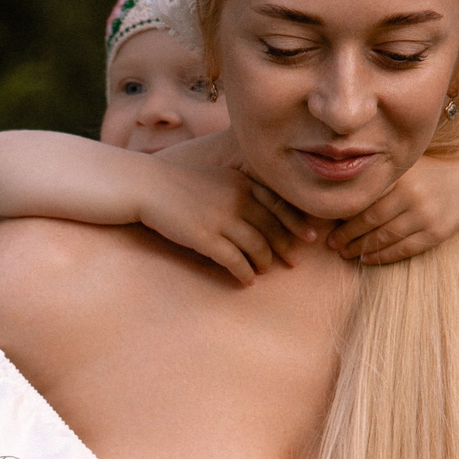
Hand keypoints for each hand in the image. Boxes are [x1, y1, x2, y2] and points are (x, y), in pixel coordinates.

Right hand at [137, 135, 319, 283]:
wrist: (148, 187)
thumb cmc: (181, 184)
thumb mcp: (217, 177)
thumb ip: (240, 189)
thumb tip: (259, 211)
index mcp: (242, 183)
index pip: (279, 205)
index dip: (297, 223)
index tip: (310, 236)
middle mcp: (237, 200)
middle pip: (272, 228)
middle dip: (286, 247)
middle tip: (294, 262)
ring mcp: (221, 219)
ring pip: (256, 246)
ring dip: (264, 262)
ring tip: (265, 271)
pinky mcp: (205, 238)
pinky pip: (234, 260)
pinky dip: (244, 273)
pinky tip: (247, 280)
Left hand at [328, 152, 458, 263]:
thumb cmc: (427, 174)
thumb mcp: (405, 167)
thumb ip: (378, 178)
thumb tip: (337, 198)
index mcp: (401, 175)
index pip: (365, 200)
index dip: (344, 217)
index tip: (328, 227)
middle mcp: (413, 194)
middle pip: (371, 220)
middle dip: (347, 235)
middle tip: (332, 244)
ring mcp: (426, 215)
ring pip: (386, 237)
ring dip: (361, 248)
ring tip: (345, 253)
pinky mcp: (436, 233)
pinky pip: (404, 249)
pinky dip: (383, 256)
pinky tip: (367, 258)